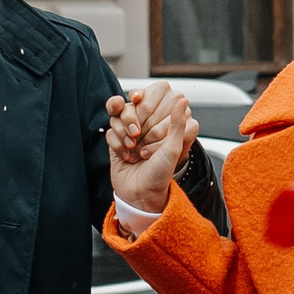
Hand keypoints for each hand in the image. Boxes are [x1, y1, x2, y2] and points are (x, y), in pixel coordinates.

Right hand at [106, 84, 197, 215]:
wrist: (139, 195)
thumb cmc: (160, 175)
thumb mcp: (173, 149)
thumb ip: (178, 124)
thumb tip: (183, 99)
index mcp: (168, 124)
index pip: (158, 98)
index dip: (152, 110)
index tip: (152, 125)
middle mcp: (150, 124)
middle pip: (136, 104)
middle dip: (138, 125)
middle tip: (142, 141)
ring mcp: (132, 130)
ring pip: (120, 114)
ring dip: (125, 133)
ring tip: (134, 150)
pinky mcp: (117, 138)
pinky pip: (110, 128)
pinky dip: (116, 143)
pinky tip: (126, 156)